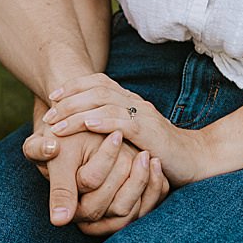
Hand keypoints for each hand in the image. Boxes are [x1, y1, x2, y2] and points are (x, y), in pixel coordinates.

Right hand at [23, 120, 168, 235]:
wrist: (73, 134)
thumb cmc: (62, 142)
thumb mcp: (59, 162)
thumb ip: (60, 189)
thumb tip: (59, 220)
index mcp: (72, 209)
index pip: (94, 193)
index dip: (105, 162)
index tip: (116, 135)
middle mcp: (92, 216)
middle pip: (118, 208)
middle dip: (131, 179)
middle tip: (142, 152)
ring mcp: (111, 212)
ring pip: (134, 211)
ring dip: (145, 184)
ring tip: (150, 157)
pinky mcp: (126, 206)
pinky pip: (146, 206)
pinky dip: (154, 188)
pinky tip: (157, 166)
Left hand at [40, 73, 207, 186]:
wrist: (195, 160)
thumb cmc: (159, 151)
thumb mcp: (131, 136)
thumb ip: (112, 128)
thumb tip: (80, 128)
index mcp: (129, 100)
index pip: (98, 82)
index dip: (73, 86)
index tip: (52, 98)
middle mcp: (134, 102)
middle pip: (96, 89)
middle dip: (68, 100)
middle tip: (48, 114)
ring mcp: (143, 115)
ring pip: (104, 103)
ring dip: (76, 113)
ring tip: (56, 125)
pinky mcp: (150, 132)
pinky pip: (122, 121)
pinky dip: (101, 121)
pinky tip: (85, 126)